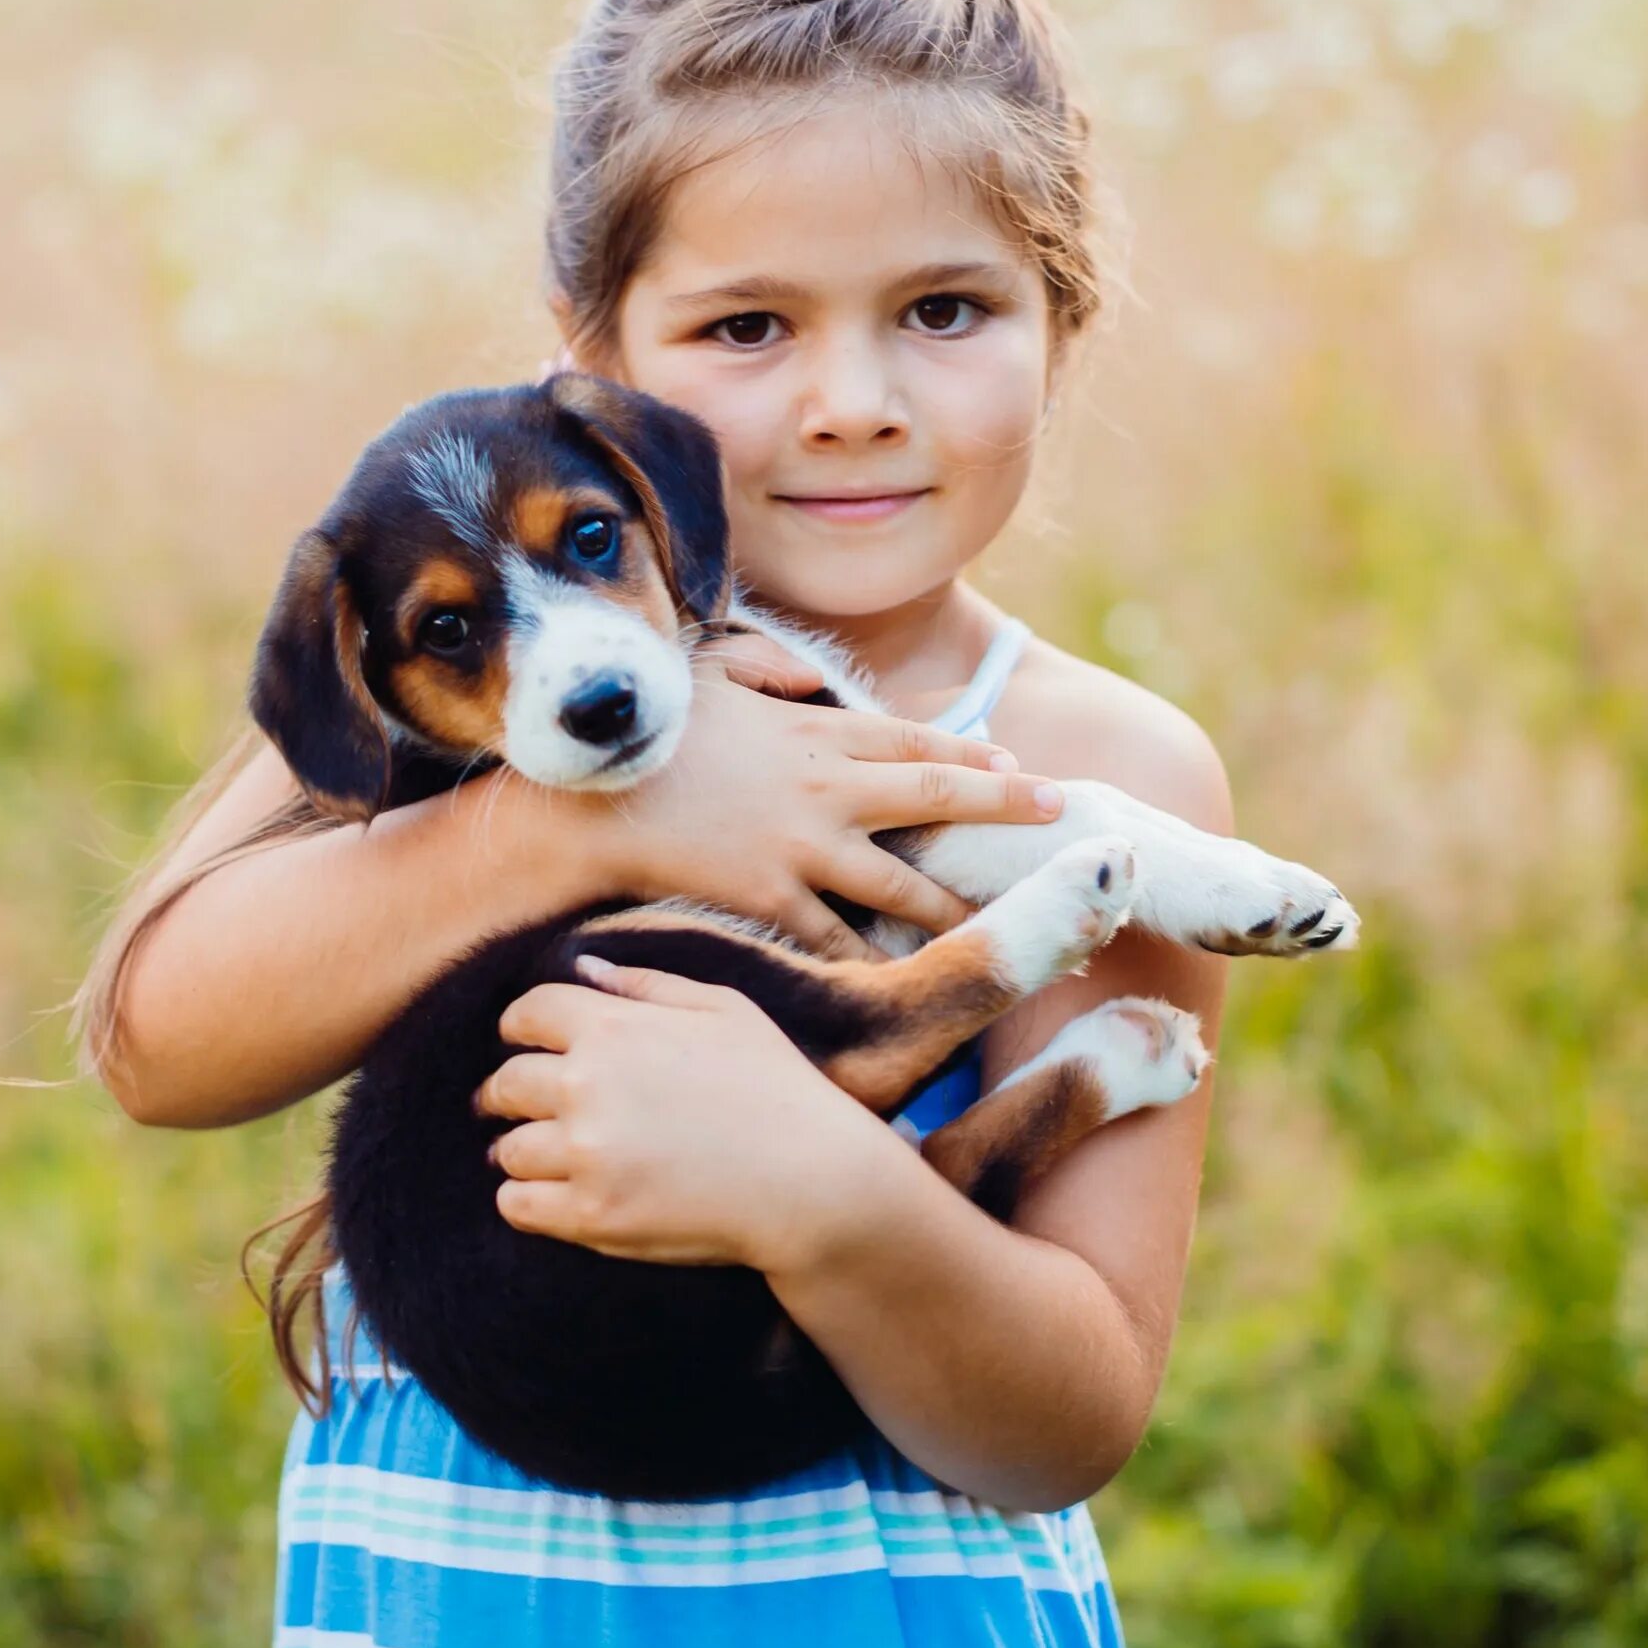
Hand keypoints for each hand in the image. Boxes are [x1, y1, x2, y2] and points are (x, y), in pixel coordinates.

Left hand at [476, 957, 908, 1270]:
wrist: (814, 1182)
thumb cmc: (779, 1090)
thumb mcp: (726, 1012)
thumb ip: (648, 986)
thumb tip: (582, 967)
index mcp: (614, 1027)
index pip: (525, 1015)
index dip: (523, 1030)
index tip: (531, 1047)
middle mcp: (586, 1086)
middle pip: (504, 1085)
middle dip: (512, 1094)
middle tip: (533, 1109)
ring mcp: (586, 1154)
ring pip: (508, 1151)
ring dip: (525, 1151)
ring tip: (556, 1157)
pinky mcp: (591, 1216)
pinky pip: (518, 1206)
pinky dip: (528, 1200)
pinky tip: (557, 1195)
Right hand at [589, 663, 1067, 959]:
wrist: (588, 797)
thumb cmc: (640, 729)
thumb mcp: (707, 672)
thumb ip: (769, 667)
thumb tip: (811, 677)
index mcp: (814, 732)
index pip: (915, 742)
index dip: (974, 758)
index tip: (1020, 770)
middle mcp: (825, 788)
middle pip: (936, 800)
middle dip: (1005, 810)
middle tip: (1059, 820)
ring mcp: (802, 848)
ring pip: (903, 886)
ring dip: (956, 909)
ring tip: (1004, 927)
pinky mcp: (770, 899)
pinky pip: (837, 940)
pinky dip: (876, 961)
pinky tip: (910, 980)